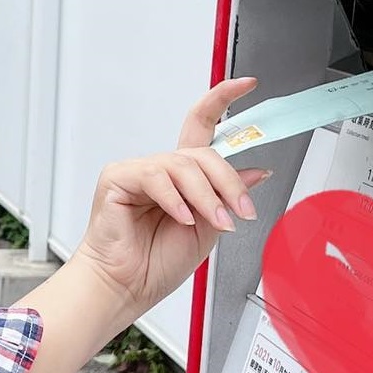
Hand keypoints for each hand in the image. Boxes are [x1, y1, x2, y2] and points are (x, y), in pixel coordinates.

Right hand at [72, 78, 271, 315]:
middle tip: (241, 211)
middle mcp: (161, 170)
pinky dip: (174, 199)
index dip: (223, 100)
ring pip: (184, 165)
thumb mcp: (208, 229)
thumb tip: (254, 173)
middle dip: (228, 182)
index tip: (246, 84)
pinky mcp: (118, 178)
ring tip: (214, 222)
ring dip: (207, 196)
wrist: (126, 288)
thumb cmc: (155, 264)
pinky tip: (181, 218)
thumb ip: (227, 198)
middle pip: (202, 152)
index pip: (202, 127)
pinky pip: (155, 176)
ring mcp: (138, 172)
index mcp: (182, 178)